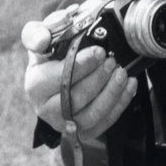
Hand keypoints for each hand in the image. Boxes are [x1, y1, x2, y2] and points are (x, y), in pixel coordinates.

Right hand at [22, 16, 137, 139]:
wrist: (61, 72)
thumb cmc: (52, 52)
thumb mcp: (40, 37)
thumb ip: (37, 34)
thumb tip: (42, 41)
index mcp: (35, 85)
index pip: (57, 79)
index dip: (81, 66)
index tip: (99, 51)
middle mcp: (46, 109)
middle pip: (75, 99)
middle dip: (98, 79)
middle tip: (112, 61)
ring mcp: (66, 123)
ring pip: (91, 115)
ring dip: (111, 93)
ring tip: (122, 73)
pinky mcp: (84, 131)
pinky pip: (105, 121)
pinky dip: (121, 102)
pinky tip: (130, 85)